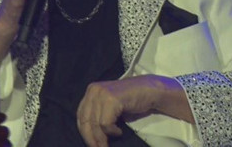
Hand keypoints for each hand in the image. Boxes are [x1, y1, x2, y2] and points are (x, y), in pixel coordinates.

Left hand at [76, 75, 191, 146]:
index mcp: (91, 92)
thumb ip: (98, 115)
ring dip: (102, 138)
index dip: (85, 133)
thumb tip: (90, 136)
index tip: (92, 145)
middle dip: (91, 139)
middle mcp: (93, 90)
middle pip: (86, 120)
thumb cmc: (131, 102)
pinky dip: (111, 131)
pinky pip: (105, 123)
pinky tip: (119, 132)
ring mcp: (102, 93)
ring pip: (95, 124)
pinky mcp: (111, 99)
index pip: (81, 116)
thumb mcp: (109, 108)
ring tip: (108, 144)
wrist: (150, 91)